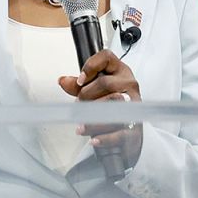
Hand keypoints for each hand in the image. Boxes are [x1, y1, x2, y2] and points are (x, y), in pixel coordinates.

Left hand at [58, 50, 142, 166]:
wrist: (131, 125)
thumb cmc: (113, 103)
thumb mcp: (96, 89)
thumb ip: (78, 85)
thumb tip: (63, 81)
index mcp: (120, 72)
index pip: (107, 57)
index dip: (90, 66)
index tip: (79, 80)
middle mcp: (129, 85)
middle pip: (106, 83)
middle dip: (87, 96)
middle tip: (79, 106)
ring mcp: (134, 105)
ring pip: (113, 107)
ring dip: (92, 119)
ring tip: (82, 126)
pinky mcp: (135, 126)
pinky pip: (120, 131)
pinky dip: (105, 137)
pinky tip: (94, 139)